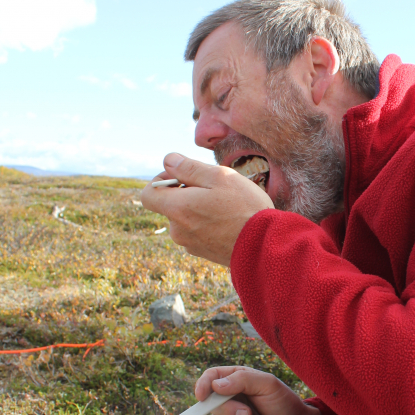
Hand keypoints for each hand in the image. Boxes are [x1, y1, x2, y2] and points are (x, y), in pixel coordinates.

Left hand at [141, 153, 273, 265]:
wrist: (266, 246)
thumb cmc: (245, 208)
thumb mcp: (220, 177)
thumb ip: (189, 167)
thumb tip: (168, 160)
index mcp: (177, 209)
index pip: (148, 194)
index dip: (161, 180)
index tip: (182, 176)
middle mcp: (178, 230)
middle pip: (170, 205)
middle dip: (186, 193)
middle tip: (215, 189)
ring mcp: (190, 244)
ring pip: (186, 219)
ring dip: (199, 209)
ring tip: (227, 206)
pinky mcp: (204, 253)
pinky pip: (198, 232)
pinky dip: (208, 224)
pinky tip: (230, 221)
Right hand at [195, 366, 326, 414]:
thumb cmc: (283, 403)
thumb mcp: (268, 384)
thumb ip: (243, 380)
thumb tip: (216, 385)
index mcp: (235, 380)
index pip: (210, 377)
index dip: (202, 385)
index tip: (202, 396)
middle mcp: (228, 398)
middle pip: (210, 403)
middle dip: (230, 411)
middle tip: (249, 414)